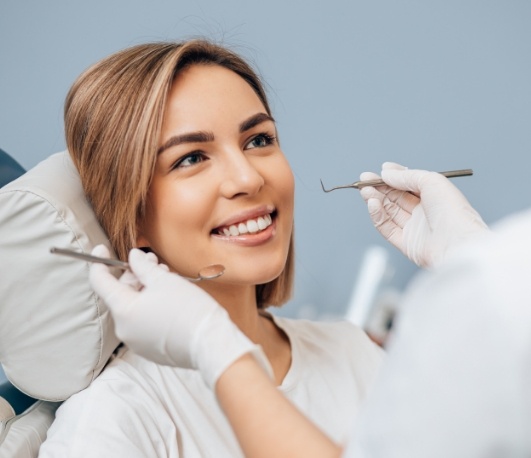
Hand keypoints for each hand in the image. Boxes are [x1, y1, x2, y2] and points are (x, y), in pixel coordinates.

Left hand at [89, 245, 271, 387]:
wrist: (211, 344)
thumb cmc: (189, 310)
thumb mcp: (164, 280)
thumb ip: (143, 267)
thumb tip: (133, 257)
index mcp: (123, 311)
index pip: (100, 283)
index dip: (99, 263)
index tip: (102, 250)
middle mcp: (124, 329)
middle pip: (120, 295)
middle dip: (134, 275)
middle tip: (152, 262)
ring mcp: (136, 342)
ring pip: (133, 308)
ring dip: (145, 290)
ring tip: (166, 279)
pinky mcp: (150, 349)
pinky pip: (143, 323)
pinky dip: (150, 308)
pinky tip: (168, 298)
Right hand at [360, 162, 488, 267]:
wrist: (458, 243)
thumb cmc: (453, 212)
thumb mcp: (431, 181)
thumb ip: (406, 176)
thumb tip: (386, 172)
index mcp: (434, 197)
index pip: (408, 185)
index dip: (392, 178)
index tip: (378, 172)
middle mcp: (424, 213)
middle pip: (395, 198)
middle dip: (379, 188)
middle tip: (364, 180)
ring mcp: (414, 228)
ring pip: (388, 211)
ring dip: (375, 199)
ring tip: (365, 191)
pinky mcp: (405, 244)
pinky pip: (386, 227)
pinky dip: (377, 215)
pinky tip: (372, 204)